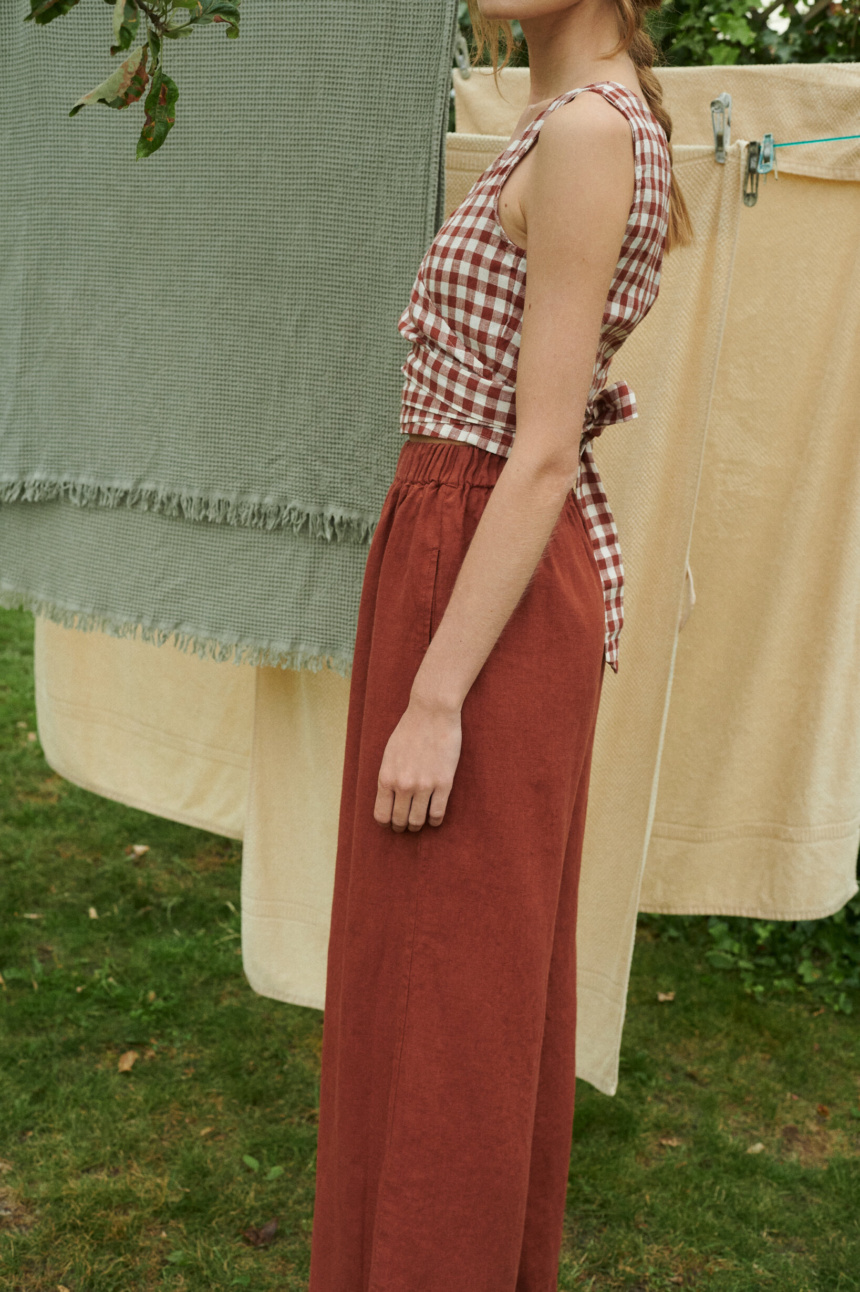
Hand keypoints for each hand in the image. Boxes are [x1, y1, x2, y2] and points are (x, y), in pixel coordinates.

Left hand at [373, 693, 461, 831]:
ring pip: (419, 821)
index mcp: (386, 778)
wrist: (432, 712)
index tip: (391, 823)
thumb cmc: (409, 730)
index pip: (382, 815)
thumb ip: (388, 778)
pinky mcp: (444, 783)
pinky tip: (435, 818)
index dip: (386, 823)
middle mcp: (403, 785)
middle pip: (400, 820)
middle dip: (402, 826)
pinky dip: (435, 820)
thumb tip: (389, 800)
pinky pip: (438, 813)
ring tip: (419, 823)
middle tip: (405, 826)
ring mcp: (424, 785)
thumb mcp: (389, 754)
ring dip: (418, 826)